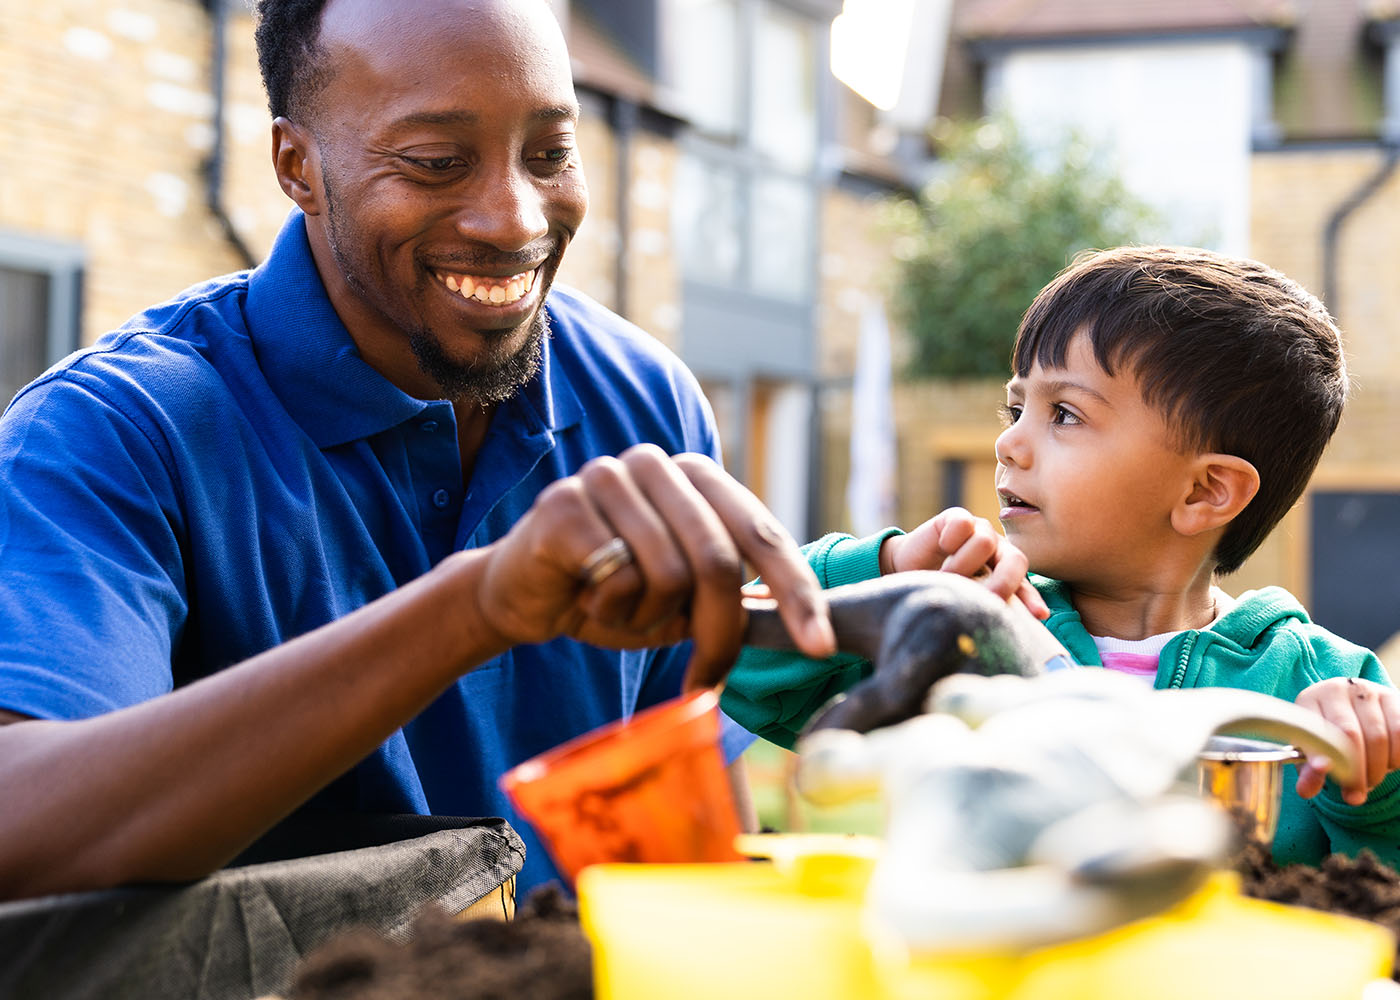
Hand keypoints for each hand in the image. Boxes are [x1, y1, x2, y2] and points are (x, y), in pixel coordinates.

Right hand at [476, 444, 834, 689]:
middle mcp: (657, 463)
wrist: (521, 595)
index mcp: (698, 476)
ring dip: (648, 618)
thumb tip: (808, 629)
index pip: (763, 533)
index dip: (797, 592)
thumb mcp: (684, 602)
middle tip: (703, 679)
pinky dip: (610, 608)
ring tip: (619, 608)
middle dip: (717, 633)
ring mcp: (608, 476)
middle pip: (718, 560)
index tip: (819, 647)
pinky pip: (619, 578)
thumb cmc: (611, 595)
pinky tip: (586, 596)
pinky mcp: (565, 504)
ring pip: (669, 574)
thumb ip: (735, 600)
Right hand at [879, 507, 1047, 619]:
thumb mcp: (962, 601)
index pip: (1024, 585)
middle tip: (986, 598)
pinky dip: (952, 538)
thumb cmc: (939, 589)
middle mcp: (996, 551)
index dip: (1032, 599)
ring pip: (985, 542)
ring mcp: (978, 532)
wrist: (905, 570)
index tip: (1040, 615)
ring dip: (963, 564)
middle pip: (1016, 559)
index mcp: (1004, 573)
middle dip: (1004, 581)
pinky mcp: (957, 518)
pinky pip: (963, 524)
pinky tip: (942, 547)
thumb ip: (980, 608)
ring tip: (946, 577)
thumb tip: (996, 629)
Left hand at [1294, 677, 1399, 804]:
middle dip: (1357, 773)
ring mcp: (1366, 691)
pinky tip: (1389, 763)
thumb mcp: (1312, 753)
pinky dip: (1397, 756)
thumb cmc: (1327, 737)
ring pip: (1379, 736)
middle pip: (1351, 736)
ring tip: (1371, 779)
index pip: (1319, 733)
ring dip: (1379, 767)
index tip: (1337, 784)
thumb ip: (1308, 774)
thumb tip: (1307, 791)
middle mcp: (1336, 689)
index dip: (1329, 761)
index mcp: (1309, 700)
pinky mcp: (1392, 696)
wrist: (1352, 713)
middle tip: (1357, 792)